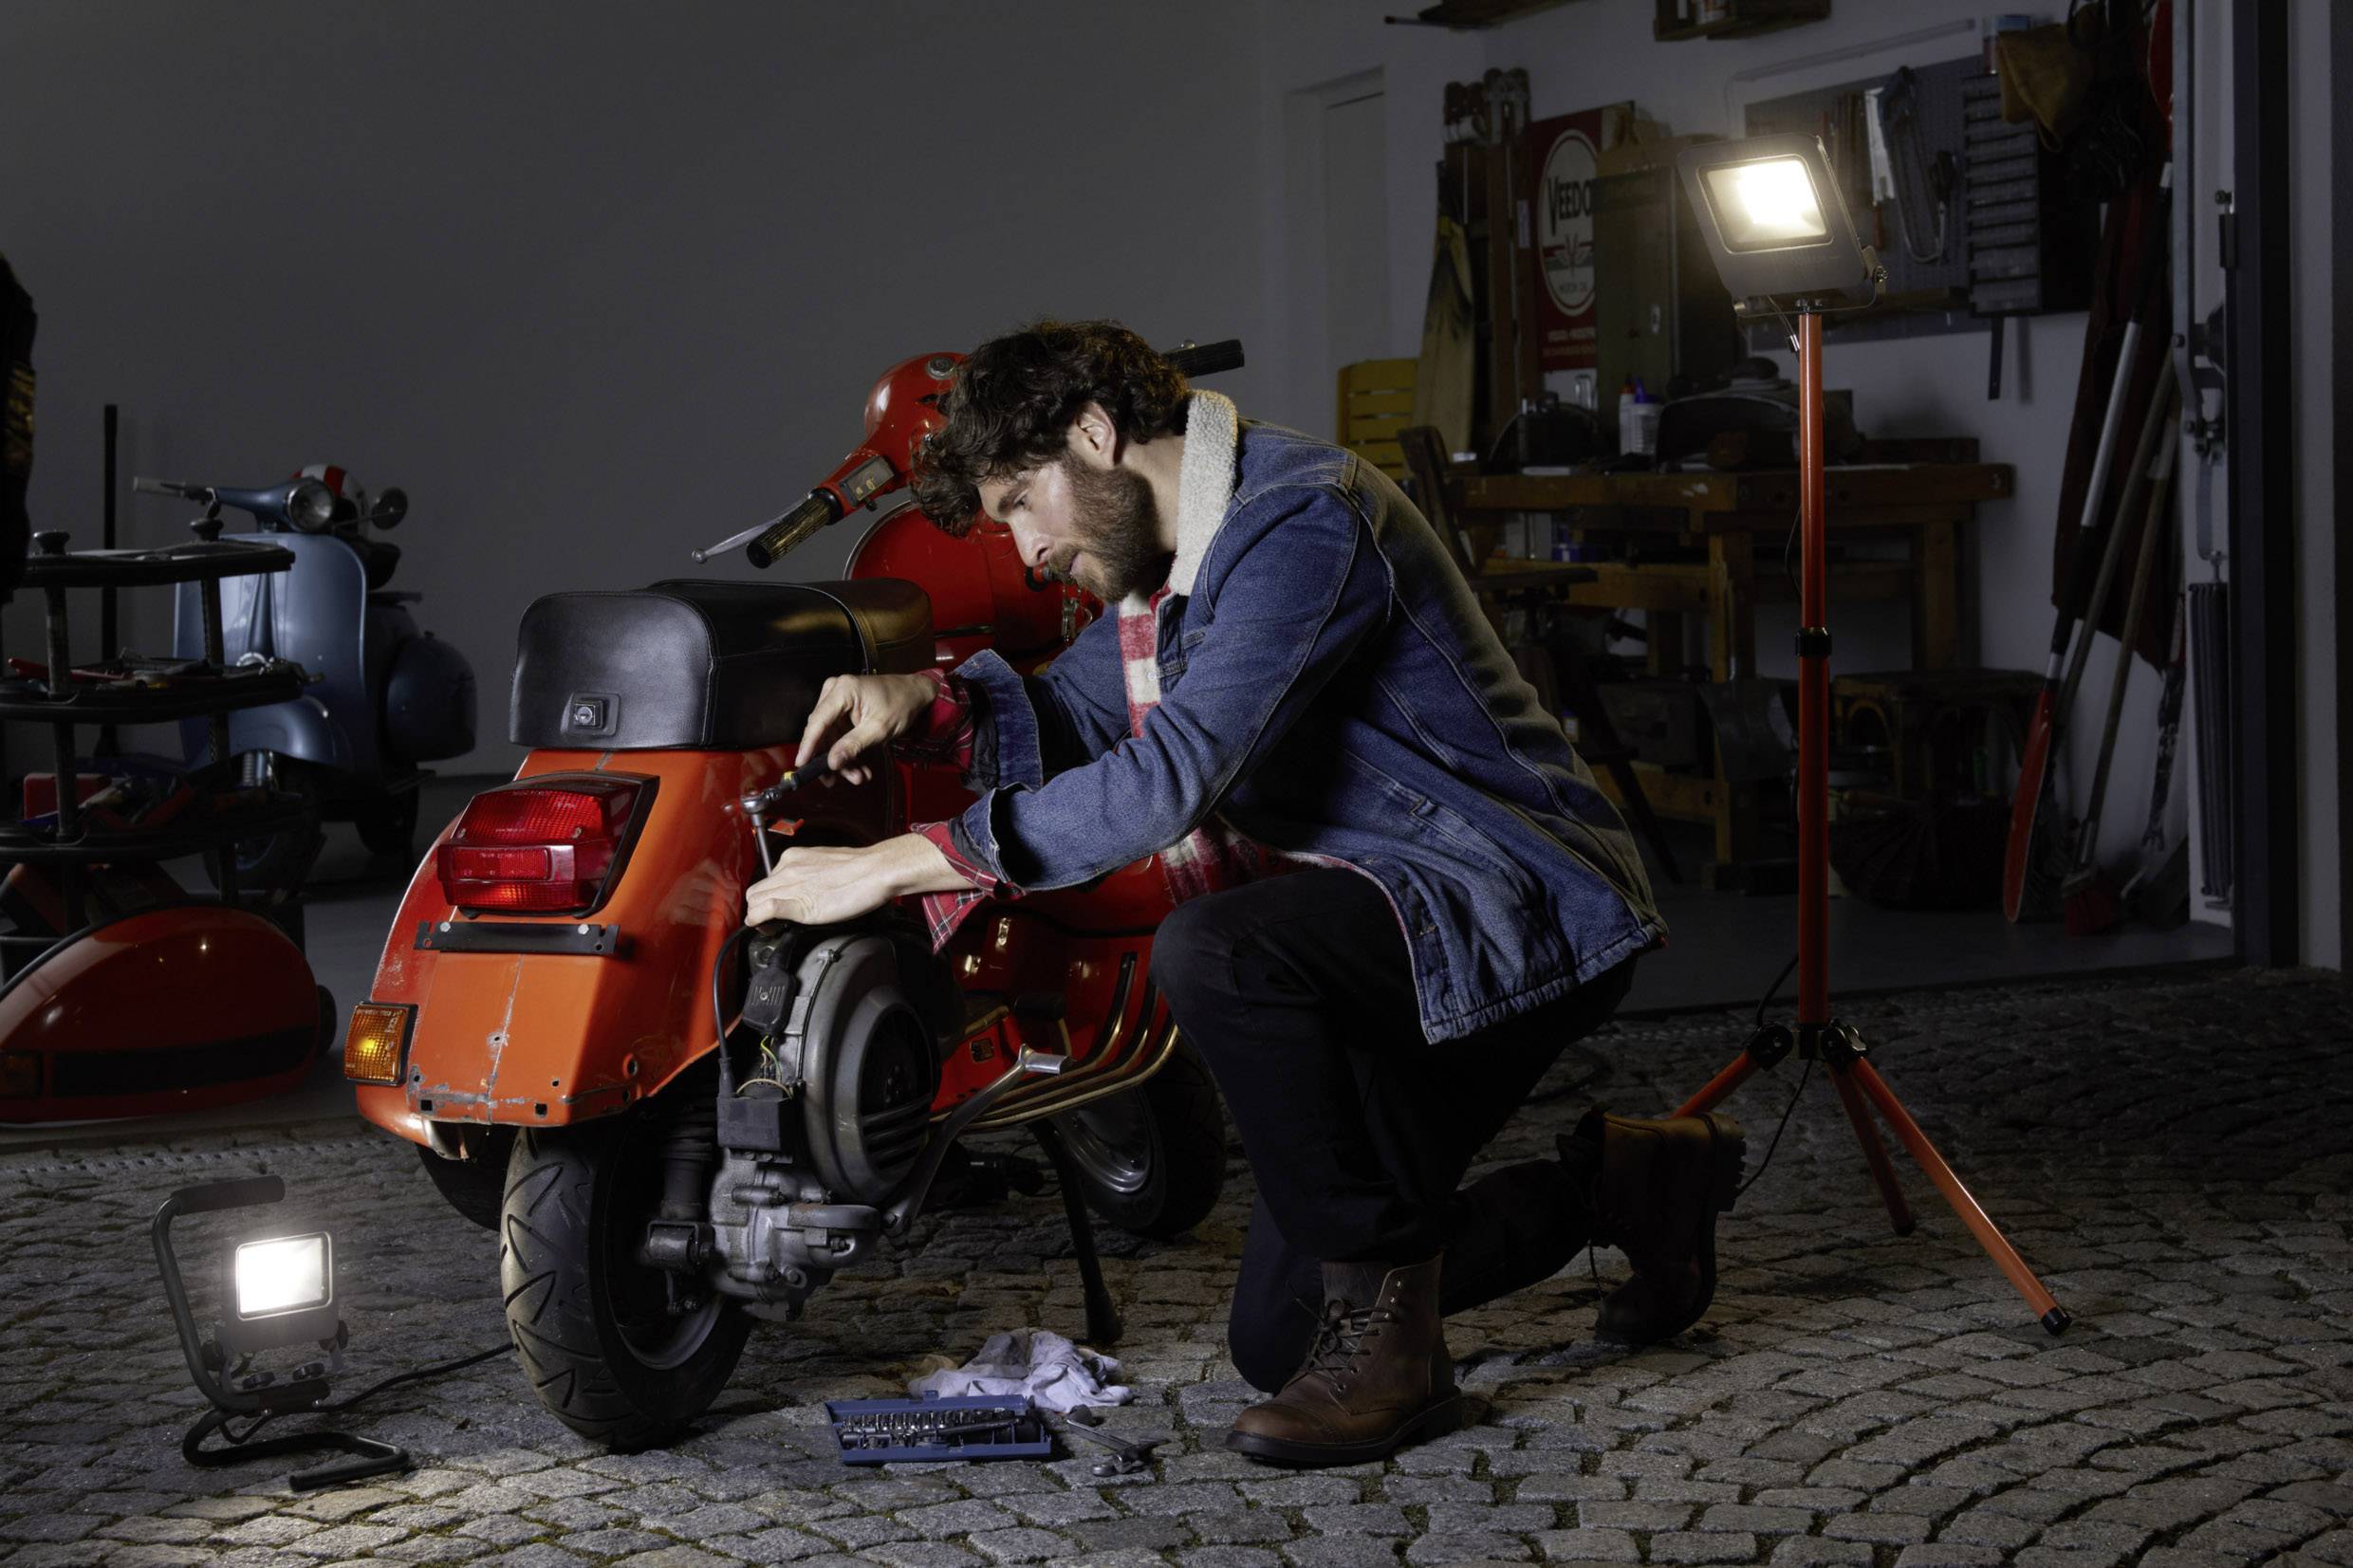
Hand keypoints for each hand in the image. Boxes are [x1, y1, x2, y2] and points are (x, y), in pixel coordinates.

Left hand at [743, 833, 972, 926]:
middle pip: (755, 892)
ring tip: (771, 926)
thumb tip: (802, 886)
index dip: (765, 898)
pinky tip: (766, 927)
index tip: (773, 908)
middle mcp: (788, 868)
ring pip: (755, 901)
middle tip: (770, 921)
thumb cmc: (860, 869)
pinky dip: (760, 920)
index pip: (765, 881)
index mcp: (793, 858)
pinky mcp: (799, 903)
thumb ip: (807, 873)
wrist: (877, 870)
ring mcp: (792, 884)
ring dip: (757, 916)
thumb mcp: (825, 863)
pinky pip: (767, 910)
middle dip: (756, 908)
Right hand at [794, 673, 937, 784]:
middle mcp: (835, 692)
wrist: (915, 694)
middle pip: (822, 731)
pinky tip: (859, 768)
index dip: (808, 745)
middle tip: (834, 781)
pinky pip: (838, 734)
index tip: (801, 765)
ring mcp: (838, 700)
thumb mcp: (879, 729)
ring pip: (830, 736)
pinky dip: (847, 751)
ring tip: (858, 777)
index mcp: (843, 690)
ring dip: (841, 759)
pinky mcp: (843, 710)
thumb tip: (831, 762)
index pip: (818, 721)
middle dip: (830, 758)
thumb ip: (853, 745)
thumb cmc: (901, 705)